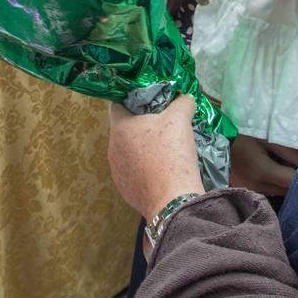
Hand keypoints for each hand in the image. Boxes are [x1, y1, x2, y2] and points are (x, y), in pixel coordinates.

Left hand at [108, 96, 204, 222]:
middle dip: (141, 124)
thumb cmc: (171, 154)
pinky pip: (133, 171)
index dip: (132, 99)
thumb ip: (182, 102)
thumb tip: (185, 97)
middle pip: (124, 129)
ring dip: (142, 147)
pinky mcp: (125, 189)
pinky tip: (161, 169)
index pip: (117, 104)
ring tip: (164, 147)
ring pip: (128, 151)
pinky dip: (144, 167)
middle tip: (161, 122)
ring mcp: (116, 171)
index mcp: (119, 127)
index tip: (148, 99)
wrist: (173, 200)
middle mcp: (112, 148)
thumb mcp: (180, 119)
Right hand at [229, 135, 297, 196]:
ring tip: (291, 168)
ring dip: (286, 183)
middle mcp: (257, 187)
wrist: (213, 141)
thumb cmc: (242, 135)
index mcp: (263, 172)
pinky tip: (277, 173)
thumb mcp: (267, 139)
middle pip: (287, 190)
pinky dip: (275, 184)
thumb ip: (290, 152)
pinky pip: (268, 191)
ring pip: (278, 192)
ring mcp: (250, 191)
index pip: (293, 182)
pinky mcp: (246, 191)